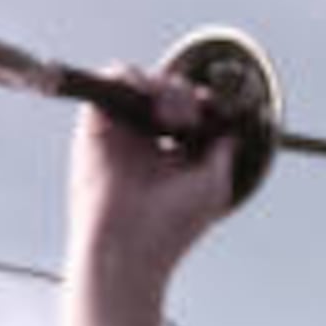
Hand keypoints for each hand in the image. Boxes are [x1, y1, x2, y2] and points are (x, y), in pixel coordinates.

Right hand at [59, 66, 251, 325]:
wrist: (127, 247)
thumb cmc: (171, 226)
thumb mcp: (214, 184)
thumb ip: (223, 151)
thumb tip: (229, 127)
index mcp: (170, 155)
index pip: (187, 111)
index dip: (203, 103)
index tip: (212, 109)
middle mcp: (143, 140)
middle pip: (166, 91)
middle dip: (185, 96)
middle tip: (189, 120)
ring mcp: (119, 132)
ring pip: (141, 82)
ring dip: (163, 88)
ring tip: (172, 117)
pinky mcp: (96, 124)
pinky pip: (111, 80)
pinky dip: (131, 78)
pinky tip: (149, 100)